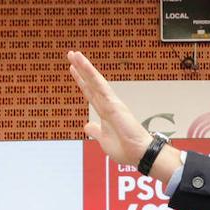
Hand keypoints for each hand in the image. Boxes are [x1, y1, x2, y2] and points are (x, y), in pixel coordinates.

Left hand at [67, 52, 182, 180]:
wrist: (138, 154)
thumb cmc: (126, 149)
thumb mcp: (103, 140)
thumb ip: (95, 131)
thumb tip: (87, 126)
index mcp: (105, 112)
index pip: (90, 93)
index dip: (81, 81)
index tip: (73, 70)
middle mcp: (108, 104)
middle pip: (91, 83)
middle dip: (80, 69)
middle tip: (71, 54)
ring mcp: (111, 103)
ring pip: (95, 80)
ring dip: (84, 67)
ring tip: (74, 54)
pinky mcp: (113, 104)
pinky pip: (99, 85)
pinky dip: (90, 74)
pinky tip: (83, 64)